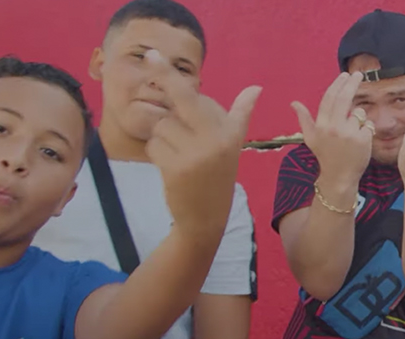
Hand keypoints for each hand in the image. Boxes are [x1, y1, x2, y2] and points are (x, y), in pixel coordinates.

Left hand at [143, 49, 261, 234]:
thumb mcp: (232, 145)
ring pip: (162, 125)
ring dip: (161, 137)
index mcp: (229, 131)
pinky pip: (154, 144)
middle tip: (149, 54)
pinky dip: (156, 152)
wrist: (207, 218)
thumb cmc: (217, 176)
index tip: (155, 55)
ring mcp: (197, 154)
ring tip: (177, 154)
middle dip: (163, 75)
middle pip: (182, 98)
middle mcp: (217, 139)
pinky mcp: (177, 168)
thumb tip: (256, 88)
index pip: (199, 98)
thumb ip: (240, 115)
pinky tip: (169, 166)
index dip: (173, 78)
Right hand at [291, 72, 373, 185]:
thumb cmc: (325, 156)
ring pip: (359, 113)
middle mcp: (334, 127)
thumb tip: (294, 103)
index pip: (330, 98)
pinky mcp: (363, 139)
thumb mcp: (310, 138)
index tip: (345, 75)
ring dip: (358, 118)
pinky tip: (360, 142)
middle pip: (345, 98)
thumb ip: (304, 119)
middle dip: (352, 83)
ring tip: (352, 132)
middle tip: (359, 74)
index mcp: (321, 125)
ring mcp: (349, 133)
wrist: (339, 177)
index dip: (338, 84)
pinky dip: (366, 130)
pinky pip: (368, 125)